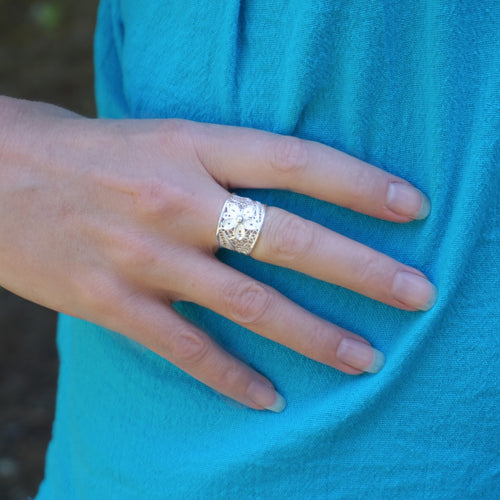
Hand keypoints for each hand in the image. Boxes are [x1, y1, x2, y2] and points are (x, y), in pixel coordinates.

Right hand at [0, 97, 435, 410]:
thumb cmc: (89, 152)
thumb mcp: (162, 137)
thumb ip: (222, 164)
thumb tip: (287, 193)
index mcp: (190, 146)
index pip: (295, 162)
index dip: (359, 184)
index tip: (411, 207)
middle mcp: (175, 201)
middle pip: (288, 238)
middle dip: (361, 268)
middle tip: (417, 293)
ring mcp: (144, 257)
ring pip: (247, 303)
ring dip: (314, 334)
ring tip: (367, 357)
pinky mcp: (111, 302)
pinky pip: (185, 349)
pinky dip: (231, 377)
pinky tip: (271, 399)